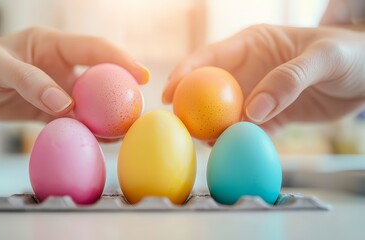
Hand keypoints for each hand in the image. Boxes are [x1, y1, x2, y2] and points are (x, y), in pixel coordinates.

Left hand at [0, 26, 148, 121]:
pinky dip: (87, 130)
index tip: (141, 76)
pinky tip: (100, 140)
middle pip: (100, 76)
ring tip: (125, 130)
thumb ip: (31, 81)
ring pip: (90, 102)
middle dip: (121, 90)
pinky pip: (74, 120)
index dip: (120, 59)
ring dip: (106, 116)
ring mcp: (58, 88)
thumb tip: (65, 104)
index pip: (94, 48)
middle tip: (138, 109)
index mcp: (52, 44)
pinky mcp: (51, 109)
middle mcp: (60, 65)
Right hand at [162, 24, 364, 131]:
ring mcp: (258, 93)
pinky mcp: (271, 115)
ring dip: (213, 126)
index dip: (185, 74)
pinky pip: (248, 129)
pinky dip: (238, 139)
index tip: (169, 94)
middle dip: (191, 106)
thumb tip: (252, 110)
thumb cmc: (351, 53)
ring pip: (226, 112)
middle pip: (210, 88)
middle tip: (178, 126)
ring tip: (203, 142)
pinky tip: (230, 148)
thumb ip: (288, 79)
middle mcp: (250, 69)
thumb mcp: (322, 58)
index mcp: (253, 44)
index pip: (210, 57)